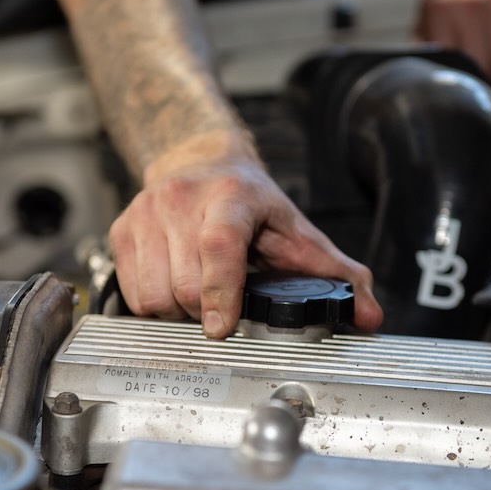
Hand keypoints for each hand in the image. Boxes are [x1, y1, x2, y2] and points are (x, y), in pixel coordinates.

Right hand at [109, 132, 383, 338]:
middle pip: (186, 286)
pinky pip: (132, 293)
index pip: (220, 248)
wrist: (198, 161)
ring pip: (154, 296)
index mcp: (231, 199)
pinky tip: (176, 290)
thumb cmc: (250, 203)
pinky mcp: (122, 231)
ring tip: (201, 298)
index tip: (223, 328)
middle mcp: (182, 201)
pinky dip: (155, 305)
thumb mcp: (299, 232)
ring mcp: (147, 214)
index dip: (222, 292)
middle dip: (207, 313)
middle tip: (225, 309)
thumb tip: (368, 314)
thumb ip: (339, 274)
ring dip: (178, 313)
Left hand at [415, 0, 490, 87]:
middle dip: (488, 82)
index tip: (468, 88)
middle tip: (486, 81)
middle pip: (488, 67)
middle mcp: (471, 4)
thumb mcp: (427, 10)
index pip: (457, 66)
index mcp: (442, 11)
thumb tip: (427, 79)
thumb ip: (424, 45)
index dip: (465, 83)